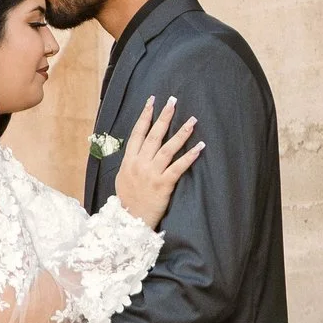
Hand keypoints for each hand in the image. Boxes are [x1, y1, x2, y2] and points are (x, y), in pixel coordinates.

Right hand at [113, 95, 201, 227]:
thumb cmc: (127, 200)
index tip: (152, 101)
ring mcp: (151, 173)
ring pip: (167, 148)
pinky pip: (178, 168)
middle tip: (173, 101)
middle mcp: (140, 163)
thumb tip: (137, 150)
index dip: (145, 116)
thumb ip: (130, 162)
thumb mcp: (122, 177)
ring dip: (180, 133)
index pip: (137, 133)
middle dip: (164, 117)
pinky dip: (189, 157)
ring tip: (192, 120)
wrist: (129, 220)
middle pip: (154, 135)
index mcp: (129, 160)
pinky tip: (199, 147)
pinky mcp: (163, 185)